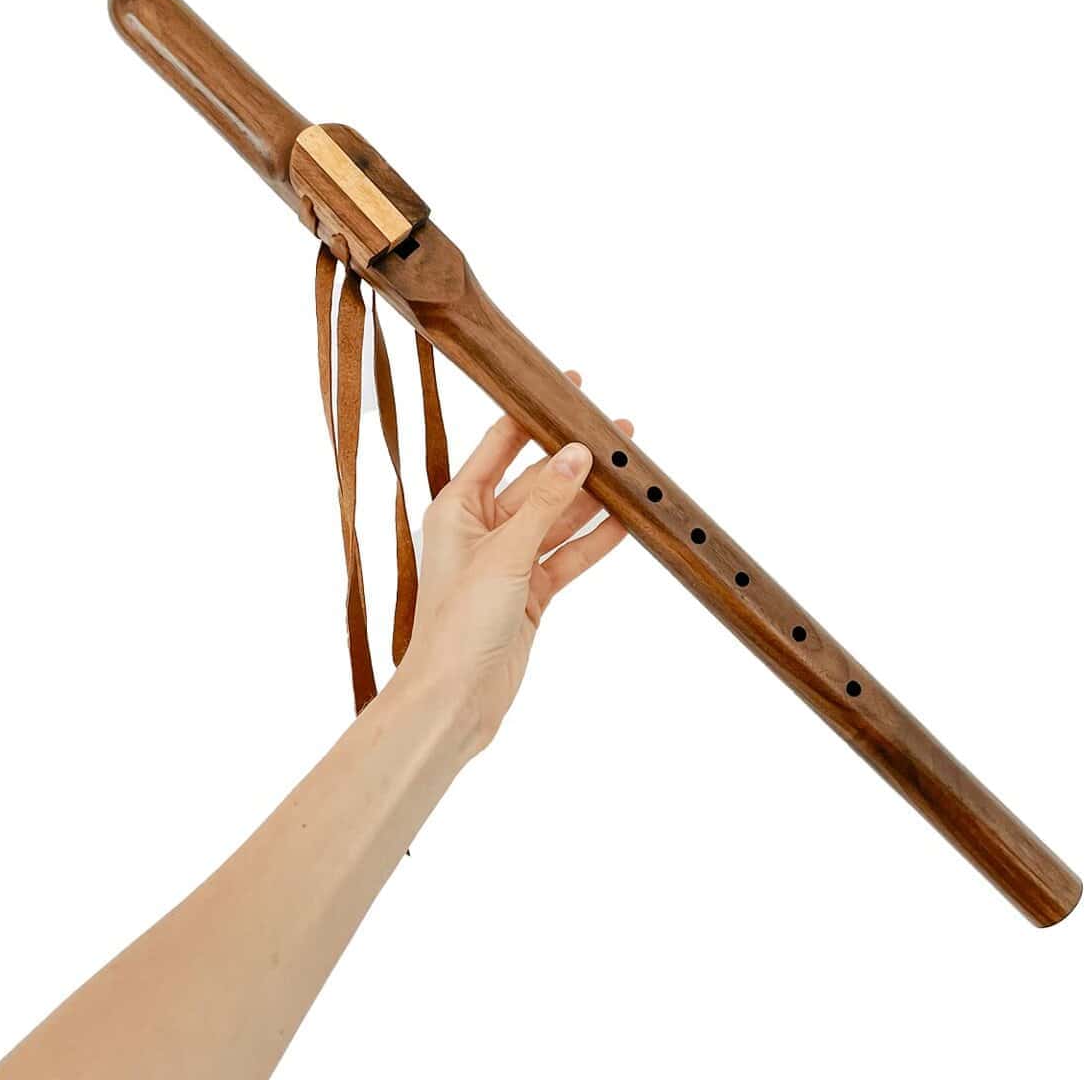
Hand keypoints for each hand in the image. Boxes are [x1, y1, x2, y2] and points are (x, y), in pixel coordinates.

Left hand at [399, 372, 631, 756]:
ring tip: (633, 470)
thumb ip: (546, 502)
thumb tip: (577, 452)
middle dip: (577, 459)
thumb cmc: (458, 624)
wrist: (456, 699)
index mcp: (458, 506)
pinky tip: (628, 519)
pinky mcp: (531, 591)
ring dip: (593, 497)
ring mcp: (509, 560)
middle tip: (618, 433)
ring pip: (559, 517)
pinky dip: (596, 539)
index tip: (566, 389)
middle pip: (538, 480)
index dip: (533, 415)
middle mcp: (482, 528)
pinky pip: (569, 555)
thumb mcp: (505, 552)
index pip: (499, 445)